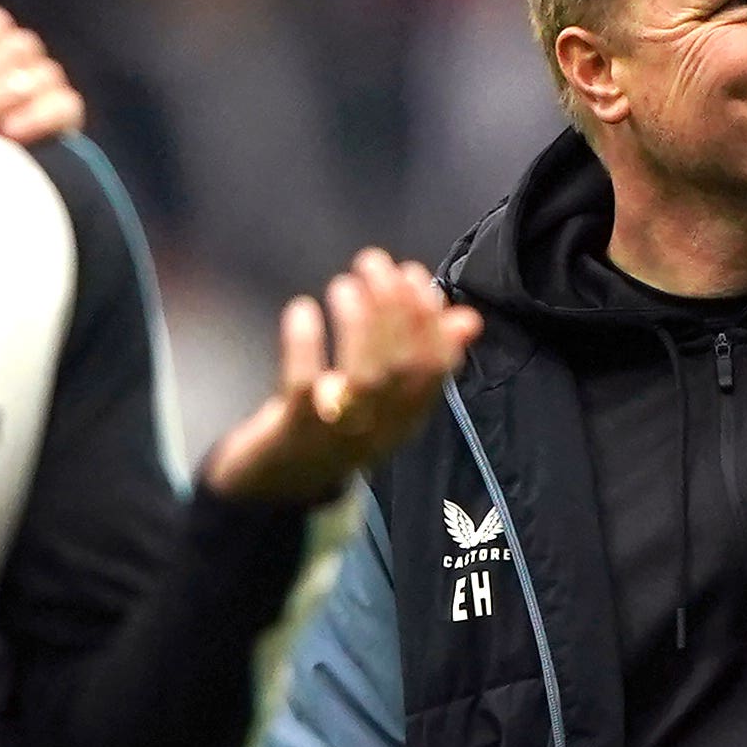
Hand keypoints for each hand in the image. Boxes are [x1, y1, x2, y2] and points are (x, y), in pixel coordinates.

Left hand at [205, 249, 476, 506]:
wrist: (278, 484)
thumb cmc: (338, 425)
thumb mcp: (385, 396)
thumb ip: (424, 358)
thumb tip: (468, 320)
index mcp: (407, 418)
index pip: (435, 369)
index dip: (430, 318)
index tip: (416, 276)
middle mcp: (382, 429)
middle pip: (402, 367)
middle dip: (395, 307)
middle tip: (375, 262)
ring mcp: (340, 433)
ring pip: (363, 377)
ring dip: (359, 322)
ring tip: (345, 283)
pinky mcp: (297, 431)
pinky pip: (305, 386)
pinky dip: (305, 343)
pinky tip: (303, 309)